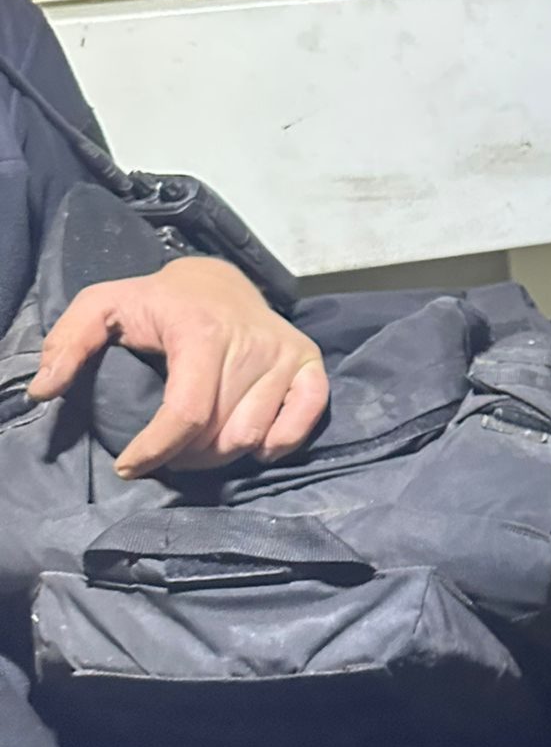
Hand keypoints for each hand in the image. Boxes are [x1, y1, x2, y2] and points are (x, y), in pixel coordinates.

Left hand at [28, 257, 328, 476]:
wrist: (218, 280)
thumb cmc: (158, 302)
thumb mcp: (103, 306)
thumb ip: (68, 342)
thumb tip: (44, 391)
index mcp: (202, 330)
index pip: (187, 412)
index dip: (156, 450)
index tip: (129, 466)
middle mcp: (252, 343)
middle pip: (220, 433)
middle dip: (184, 457)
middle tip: (163, 452)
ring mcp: (286, 353)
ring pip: (254, 436)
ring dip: (220, 455)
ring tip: (196, 445)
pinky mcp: (310, 363)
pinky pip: (303, 422)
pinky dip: (277, 444)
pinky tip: (251, 444)